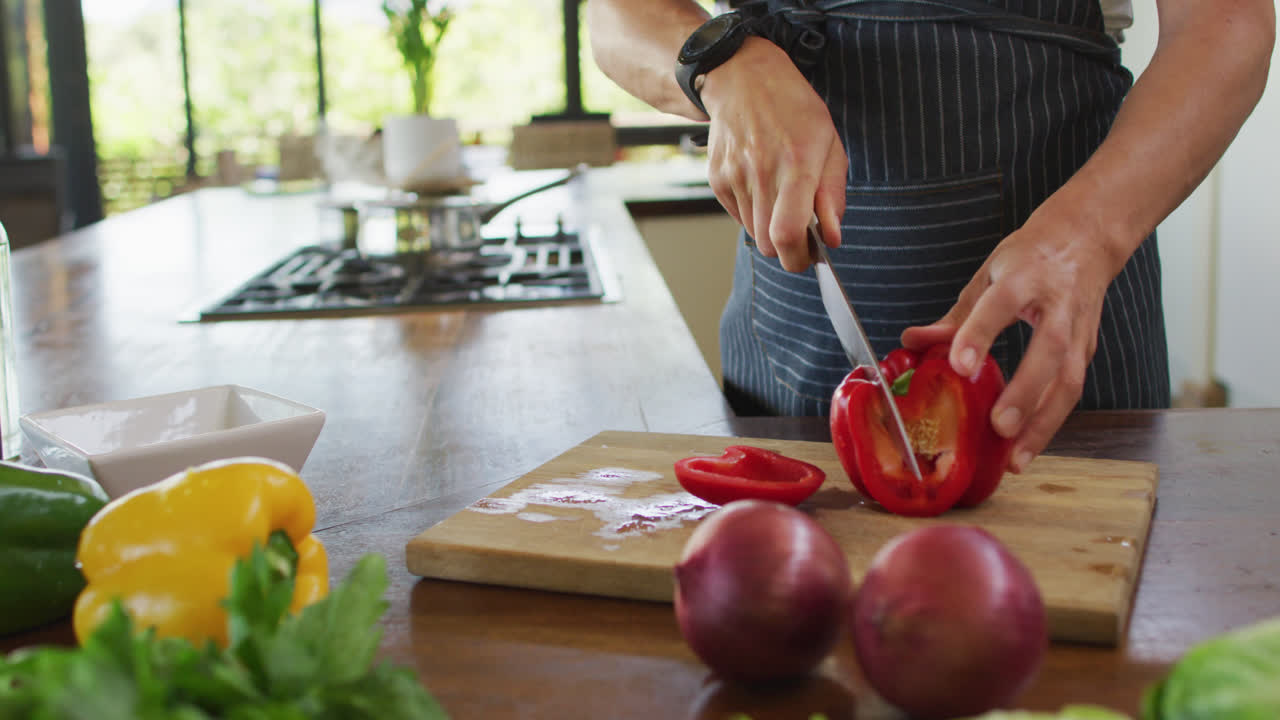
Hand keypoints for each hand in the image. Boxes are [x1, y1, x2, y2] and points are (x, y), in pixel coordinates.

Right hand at [700, 37, 847, 270]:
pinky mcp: (718, 179)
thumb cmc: (793, 108)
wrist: (743, 79)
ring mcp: (734, 176)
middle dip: (789, 249)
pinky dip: (754, 214)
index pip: (787, 233)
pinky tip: (764, 186)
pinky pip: (738, 217)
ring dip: (771, 229)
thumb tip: (832, 237)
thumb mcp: (829, 143)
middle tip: (804, 233)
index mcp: (796, 163)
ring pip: (755, 234)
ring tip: (783, 200)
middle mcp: (761, 172)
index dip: (799, 256)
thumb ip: (832, 194)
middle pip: (770, 244)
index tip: (812, 255)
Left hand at [901, 204, 1126, 473]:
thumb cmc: (1032, 256)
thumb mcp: (989, 274)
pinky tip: (1026, 447)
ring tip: (1016, 458)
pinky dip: (1050, 422)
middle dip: (1025, 392)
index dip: (980, 335)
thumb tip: (913, 343)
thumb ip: (955, 315)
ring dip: (1043, 423)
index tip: (958, 366)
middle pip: (1048, 351)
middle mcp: (1058, 304)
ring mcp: (1079, 330)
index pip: (1002, 304)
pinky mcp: (1088, 351)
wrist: (1087, 239)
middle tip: (998, 426)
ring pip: (1069, 381)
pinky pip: (1070, 391)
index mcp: (1026, 276)